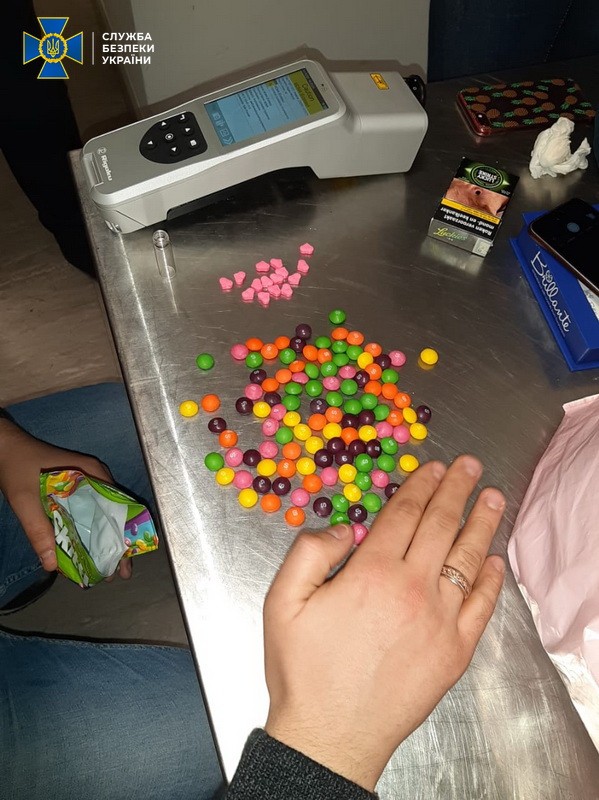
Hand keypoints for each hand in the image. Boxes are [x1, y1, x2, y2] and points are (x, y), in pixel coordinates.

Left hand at [0, 419, 131, 578]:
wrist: (5, 446)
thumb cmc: (17, 466)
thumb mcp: (25, 500)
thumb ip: (38, 530)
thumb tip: (52, 565)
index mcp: (92, 473)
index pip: (118, 506)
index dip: (123, 534)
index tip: (124, 559)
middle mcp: (97, 476)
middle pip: (115, 512)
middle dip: (118, 542)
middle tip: (119, 572)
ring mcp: (88, 481)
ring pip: (105, 514)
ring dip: (107, 538)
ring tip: (108, 565)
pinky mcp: (78, 487)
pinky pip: (91, 511)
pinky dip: (93, 530)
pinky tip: (90, 549)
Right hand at [263, 455, 505, 790]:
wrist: (331, 734)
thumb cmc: (304, 671)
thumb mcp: (282, 601)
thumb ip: (309, 552)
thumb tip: (343, 528)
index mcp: (371, 573)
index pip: (404, 515)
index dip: (419, 486)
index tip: (431, 467)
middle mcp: (413, 589)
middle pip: (440, 526)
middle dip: (456, 490)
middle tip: (469, 466)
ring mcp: (440, 621)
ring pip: (467, 559)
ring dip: (482, 524)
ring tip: (492, 498)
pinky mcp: (455, 651)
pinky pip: (481, 606)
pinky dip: (490, 579)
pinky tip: (493, 559)